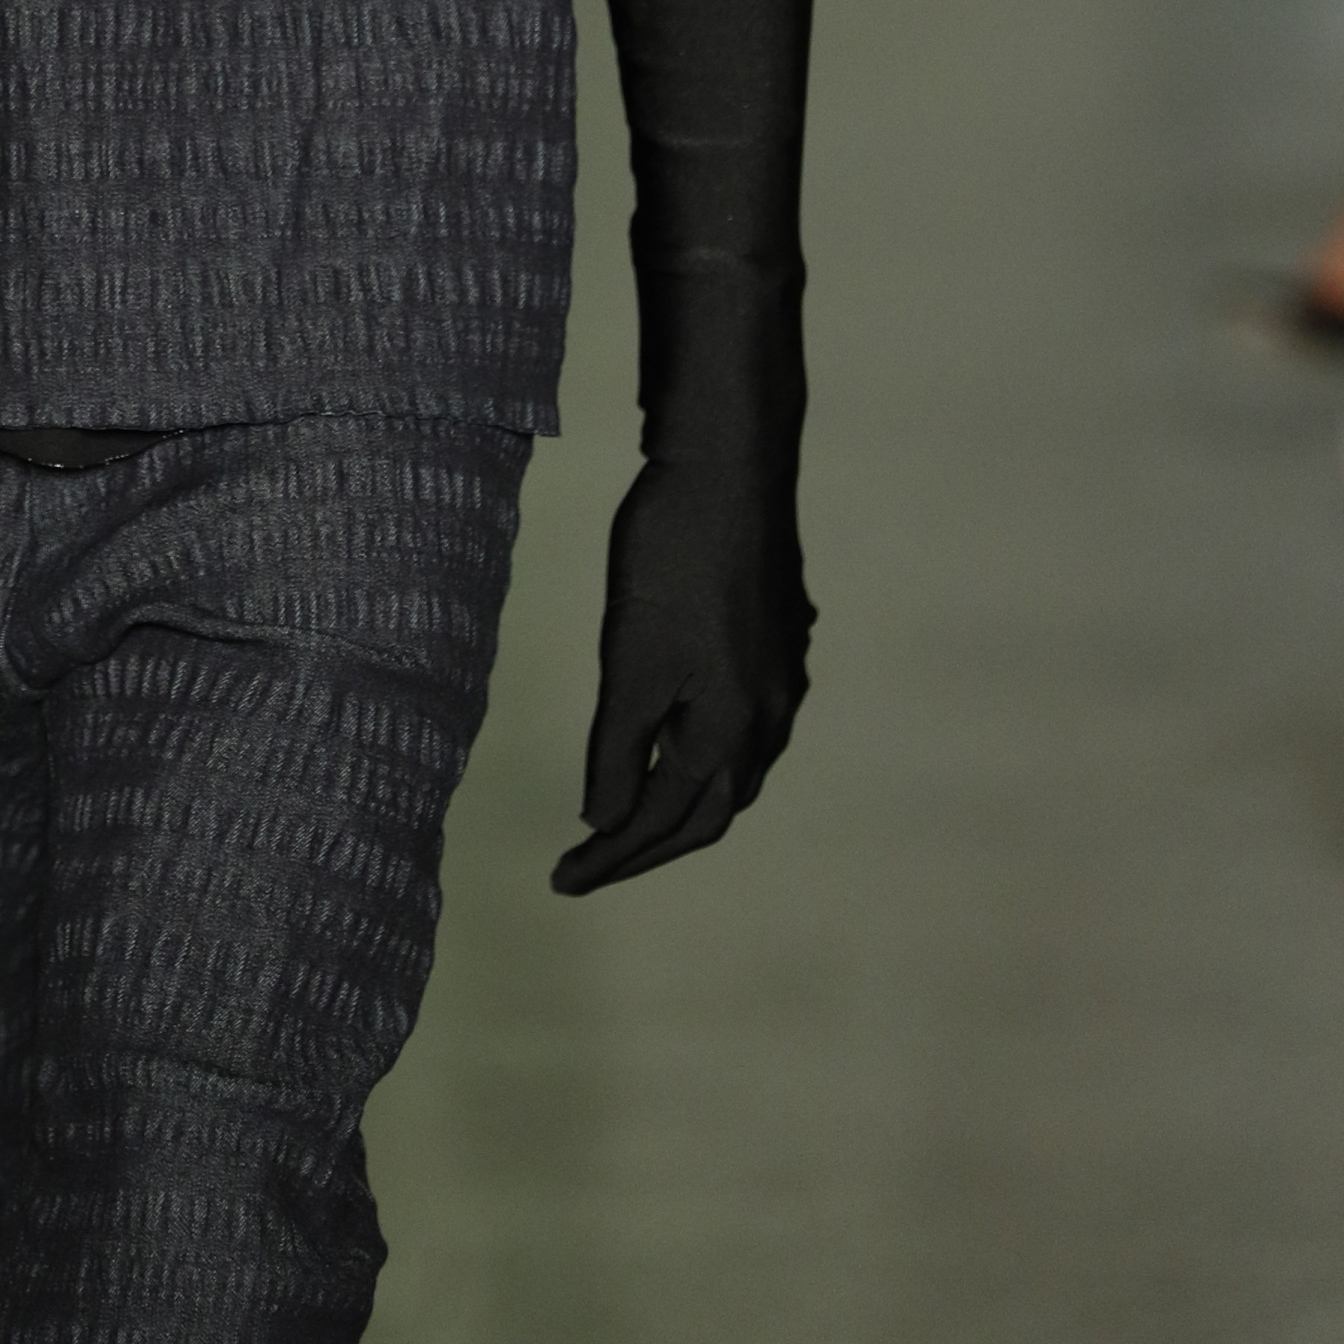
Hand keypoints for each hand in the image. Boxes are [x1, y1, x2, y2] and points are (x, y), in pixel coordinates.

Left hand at [551, 453, 812, 894]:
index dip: (610, 857)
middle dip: (647, 843)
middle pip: (708, 810)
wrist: (731, 462)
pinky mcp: (778, 640)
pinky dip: (704, 751)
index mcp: (731, 731)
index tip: (560, 880)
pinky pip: (744, 723)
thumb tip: (604, 820)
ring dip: (682, 801)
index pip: (662, 821)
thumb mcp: (629, 659)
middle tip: (590, 862)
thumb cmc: (671, 557)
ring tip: (632, 816)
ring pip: (734, 769)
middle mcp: (769, 717)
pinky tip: (681, 737)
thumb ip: (618, 747)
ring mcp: (782, 678)